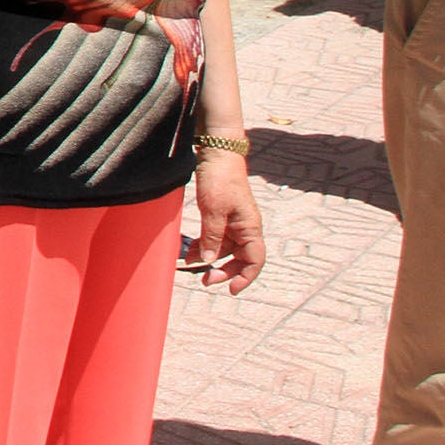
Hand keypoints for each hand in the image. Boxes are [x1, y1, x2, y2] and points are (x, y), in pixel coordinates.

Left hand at [188, 154, 266, 292]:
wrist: (217, 154)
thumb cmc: (220, 179)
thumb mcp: (213, 210)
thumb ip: (211, 236)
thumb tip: (208, 260)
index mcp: (250, 227)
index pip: (255, 260)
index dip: (246, 278)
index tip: (231, 290)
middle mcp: (245, 227)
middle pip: (240, 258)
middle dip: (223, 271)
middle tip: (205, 281)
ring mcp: (234, 222)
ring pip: (224, 249)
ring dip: (209, 258)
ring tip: (189, 264)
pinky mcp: (222, 215)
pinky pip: (215, 237)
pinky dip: (204, 245)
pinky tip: (189, 252)